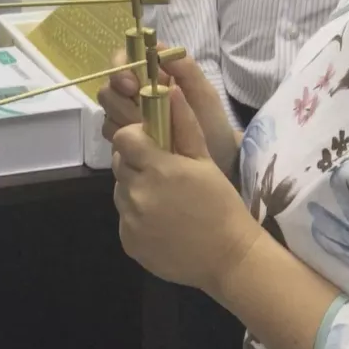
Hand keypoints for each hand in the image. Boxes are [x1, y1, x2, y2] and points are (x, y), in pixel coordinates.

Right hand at [97, 46, 233, 166]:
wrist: (218, 156)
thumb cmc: (211, 121)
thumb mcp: (203, 93)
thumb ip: (185, 69)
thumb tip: (158, 47)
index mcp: (152, 77)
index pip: (122, 62)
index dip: (120, 71)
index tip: (132, 85)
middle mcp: (135, 94)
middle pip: (108, 89)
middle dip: (120, 100)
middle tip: (139, 114)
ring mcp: (128, 117)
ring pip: (107, 112)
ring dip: (121, 120)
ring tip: (144, 130)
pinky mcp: (126, 139)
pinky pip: (110, 134)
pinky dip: (120, 137)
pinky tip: (140, 142)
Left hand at [112, 85, 261, 293]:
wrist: (228, 258)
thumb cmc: (221, 205)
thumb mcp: (205, 162)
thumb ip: (183, 126)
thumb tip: (168, 90)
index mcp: (158, 168)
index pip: (124, 138)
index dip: (136, 138)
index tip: (153, 145)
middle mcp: (137, 193)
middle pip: (120, 164)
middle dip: (136, 162)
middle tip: (163, 173)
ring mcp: (130, 221)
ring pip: (121, 191)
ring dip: (136, 189)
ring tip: (165, 200)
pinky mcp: (128, 242)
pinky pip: (124, 219)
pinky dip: (137, 216)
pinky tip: (162, 222)